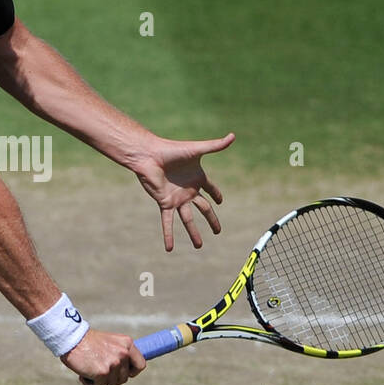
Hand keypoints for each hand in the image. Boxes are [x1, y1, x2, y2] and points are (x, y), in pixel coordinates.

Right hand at [61, 329, 145, 384]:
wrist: (71, 338)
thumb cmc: (88, 341)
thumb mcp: (110, 342)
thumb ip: (120, 353)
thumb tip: (127, 372)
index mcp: (127, 343)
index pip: (141, 365)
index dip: (132, 372)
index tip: (124, 373)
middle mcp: (123, 353)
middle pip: (124, 378)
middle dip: (111, 378)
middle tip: (98, 369)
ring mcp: (114, 363)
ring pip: (111, 383)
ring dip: (99, 380)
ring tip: (89, 369)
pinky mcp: (103, 372)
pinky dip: (90, 384)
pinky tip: (83, 375)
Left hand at [133, 133, 234, 250]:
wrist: (149, 156)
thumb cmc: (172, 150)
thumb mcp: (197, 149)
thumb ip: (216, 145)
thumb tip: (233, 135)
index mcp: (197, 178)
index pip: (210, 189)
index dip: (216, 194)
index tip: (221, 201)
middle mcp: (188, 190)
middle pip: (203, 209)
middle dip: (211, 220)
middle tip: (218, 231)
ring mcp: (177, 198)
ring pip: (188, 220)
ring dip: (193, 233)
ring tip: (199, 246)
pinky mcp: (165, 203)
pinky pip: (168, 222)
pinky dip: (168, 235)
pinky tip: (169, 249)